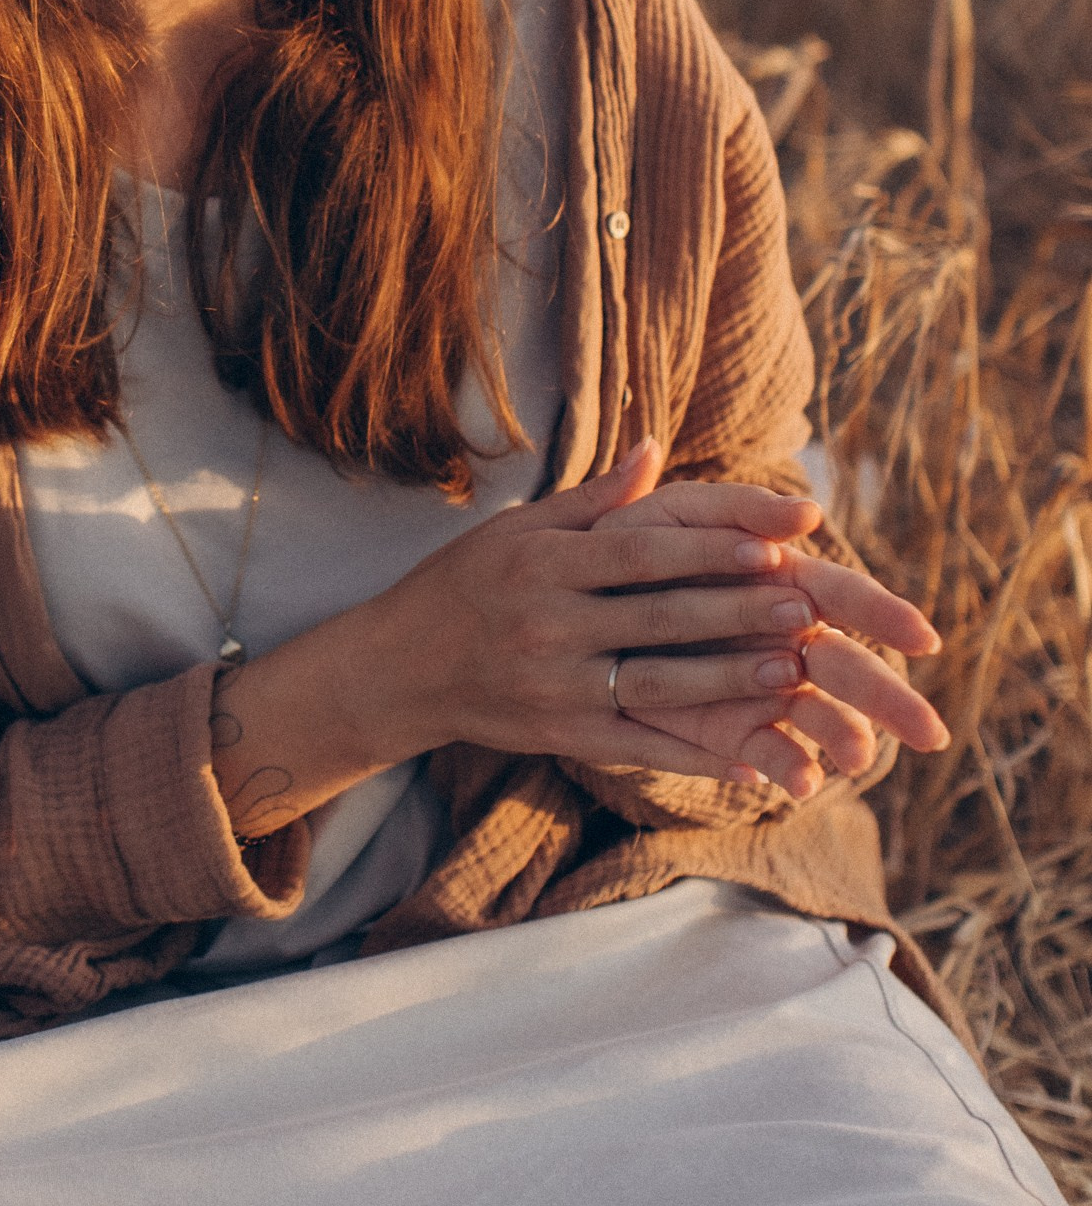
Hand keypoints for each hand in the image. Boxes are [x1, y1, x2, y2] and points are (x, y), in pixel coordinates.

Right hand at [376, 440, 945, 801]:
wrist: (397, 669)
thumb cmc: (464, 585)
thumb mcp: (517, 530)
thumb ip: (593, 500)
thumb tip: (655, 448)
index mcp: (542, 565)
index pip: (640, 555)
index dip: (709, 551)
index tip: (773, 543)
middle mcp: (548, 626)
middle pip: (659, 620)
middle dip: (737, 614)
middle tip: (809, 606)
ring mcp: (554, 687)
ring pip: (656, 686)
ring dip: (729, 682)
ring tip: (794, 673)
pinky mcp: (561, 736)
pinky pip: (639, 746)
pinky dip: (695, 755)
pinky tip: (751, 757)